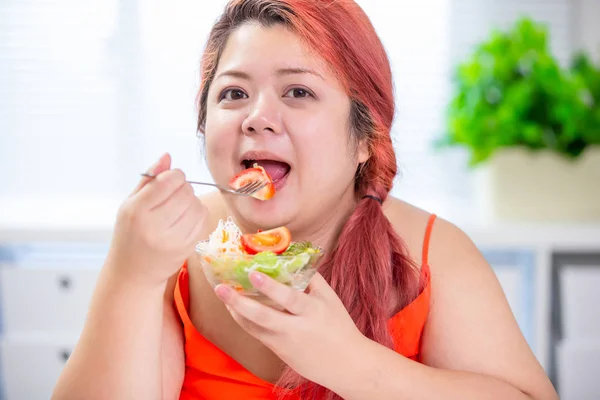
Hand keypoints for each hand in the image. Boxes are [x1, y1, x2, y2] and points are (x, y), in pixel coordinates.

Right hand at [106, 153, 207, 287]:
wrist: (133, 272)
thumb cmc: (130, 233)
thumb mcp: (130, 204)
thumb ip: (149, 179)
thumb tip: (168, 156)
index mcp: (137, 210)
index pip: (169, 180)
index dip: (174, 176)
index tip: (169, 182)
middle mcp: (154, 225)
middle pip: (186, 191)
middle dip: (183, 188)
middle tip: (173, 197)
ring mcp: (173, 239)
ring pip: (197, 204)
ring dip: (191, 202)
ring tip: (177, 210)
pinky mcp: (187, 248)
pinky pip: (203, 220)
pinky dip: (198, 215)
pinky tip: (185, 220)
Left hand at [214, 271, 364, 386]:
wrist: (347, 364)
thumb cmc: (339, 326)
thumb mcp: (330, 299)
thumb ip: (311, 278)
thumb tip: (292, 258)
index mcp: (312, 311)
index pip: (289, 297)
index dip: (270, 286)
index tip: (253, 273)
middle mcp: (296, 328)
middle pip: (263, 316)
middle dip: (239, 302)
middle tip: (220, 288)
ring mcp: (284, 342)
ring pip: (254, 327)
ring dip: (236, 310)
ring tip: (222, 293)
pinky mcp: (278, 352)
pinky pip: (257, 333)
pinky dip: (245, 320)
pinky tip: (235, 308)